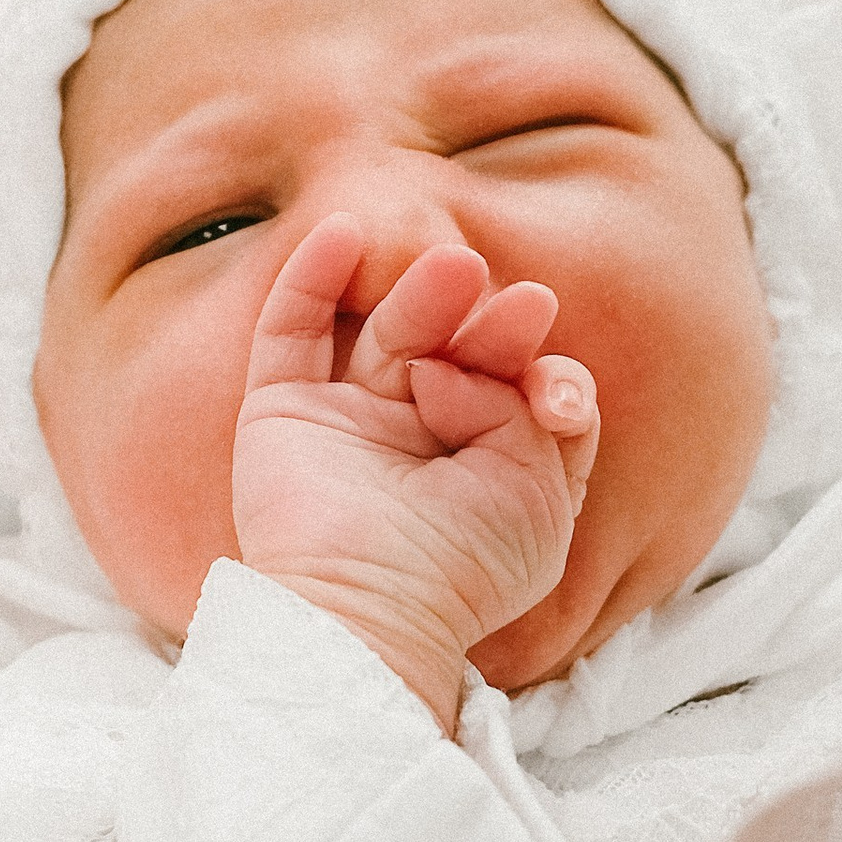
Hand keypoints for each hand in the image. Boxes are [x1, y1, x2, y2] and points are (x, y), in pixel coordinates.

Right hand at [231, 212, 599, 722]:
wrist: (374, 609)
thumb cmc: (465, 567)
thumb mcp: (541, 489)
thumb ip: (531, 407)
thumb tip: (463, 362)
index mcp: (482, 467)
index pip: (518, 391)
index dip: (547, 377)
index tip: (557, 399)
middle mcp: (416, 441)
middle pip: (455, 352)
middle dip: (490, 329)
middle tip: (525, 307)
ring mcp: (347, 425)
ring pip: (387, 335)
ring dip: (422, 295)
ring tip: (457, 267)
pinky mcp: (284, 415)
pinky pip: (291, 333)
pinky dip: (312, 280)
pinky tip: (343, 233)